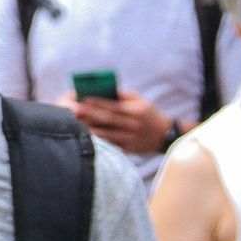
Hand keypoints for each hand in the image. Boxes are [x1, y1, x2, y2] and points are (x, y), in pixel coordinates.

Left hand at [57, 87, 174, 153]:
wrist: (164, 135)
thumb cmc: (148, 113)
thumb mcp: (140, 100)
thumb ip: (123, 96)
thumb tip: (104, 91)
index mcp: (136, 111)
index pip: (114, 106)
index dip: (99, 103)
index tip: (85, 99)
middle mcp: (134, 125)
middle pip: (109, 120)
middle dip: (91, 115)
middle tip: (76, 111)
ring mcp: (131, 139)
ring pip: (109, 134)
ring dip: (92, 129)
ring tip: (78, 124)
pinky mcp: (129, 149)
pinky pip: (112, 144)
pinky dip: (100, 141)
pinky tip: (89, 137)